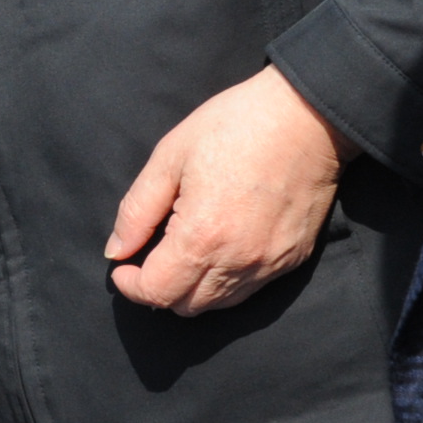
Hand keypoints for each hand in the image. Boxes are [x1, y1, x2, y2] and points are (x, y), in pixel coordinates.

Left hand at [104, 65, 349, 317]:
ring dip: (192, 289)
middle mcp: (237, 262)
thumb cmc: (234, 126)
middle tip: (150, 257)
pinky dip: (225, 281)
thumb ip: (137, 211)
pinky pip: (250, 289)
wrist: (307, 116)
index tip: (122, 267)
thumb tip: (116, 251)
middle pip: (186, 306)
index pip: (157, 292)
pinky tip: (218, 248)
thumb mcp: (170, 157)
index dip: (131, 285)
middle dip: (159, 289)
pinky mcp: (292, 259)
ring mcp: (269, 265)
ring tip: (182, 252)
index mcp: (201, 237)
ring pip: (219, 304)